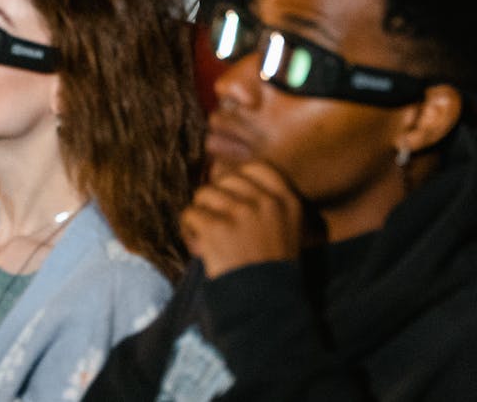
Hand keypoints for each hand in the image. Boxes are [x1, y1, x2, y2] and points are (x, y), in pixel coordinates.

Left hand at [181, 160, 303, 278]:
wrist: (265, 306)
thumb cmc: (272, 270)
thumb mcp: (287, 230)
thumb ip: (269, 203)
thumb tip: (228, 179)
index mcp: (286, 201)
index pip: (256, 168)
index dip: (239, 179)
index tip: (233, 196)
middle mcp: (266, 202)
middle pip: (227, 179)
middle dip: (217, 198)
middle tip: (216, 222)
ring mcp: (241, 214)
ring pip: (204, 194)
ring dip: (201, 214)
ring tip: (205, 235)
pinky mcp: (216, 230)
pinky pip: (190, 214)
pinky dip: (188, 229)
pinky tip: (198, 246)